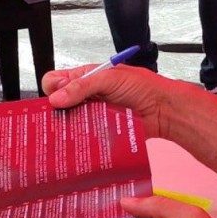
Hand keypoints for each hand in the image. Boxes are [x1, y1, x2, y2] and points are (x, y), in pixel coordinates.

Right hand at [43, 64, 172, 138]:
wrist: (163, 109)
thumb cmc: (142, 87)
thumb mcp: (110, 79)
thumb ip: (82, 86)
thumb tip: (56, 99)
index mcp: (86, 77)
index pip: (55, 81)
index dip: (53, 89)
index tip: (59, 98)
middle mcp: (86, 95)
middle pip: (58, 103)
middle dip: (57, 110)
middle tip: (64, 116)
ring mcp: (92, 114)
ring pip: (68, 121)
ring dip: (68, 125)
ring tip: (72, 130)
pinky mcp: (99, 130)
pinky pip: (83, 135)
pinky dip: (79, 137)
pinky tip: (80, 140)